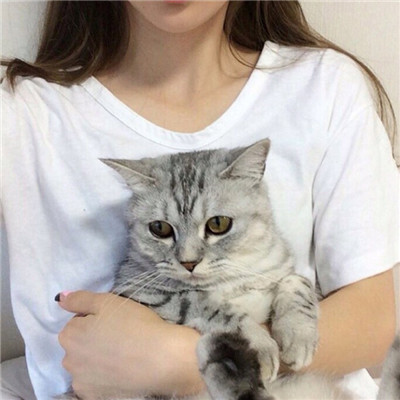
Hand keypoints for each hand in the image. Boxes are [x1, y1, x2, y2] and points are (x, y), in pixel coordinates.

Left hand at [57, 291, 203, 398]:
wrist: (161, 358)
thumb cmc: (135, 324)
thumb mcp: (108, 301)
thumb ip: (80, 299)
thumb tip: (60, 299)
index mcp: (70, 335)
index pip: (76, 322)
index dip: (95, 319)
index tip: (114, 321)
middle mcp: (69, 361)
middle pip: (78, 345)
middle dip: (92, 339)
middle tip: (119, 335)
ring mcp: (81, 383)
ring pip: (85, 365)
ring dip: (96, 359)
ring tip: (122, 353)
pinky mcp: (95, 397)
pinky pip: (94, 382)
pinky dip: (103, 377)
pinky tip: (121, 369)